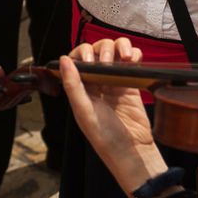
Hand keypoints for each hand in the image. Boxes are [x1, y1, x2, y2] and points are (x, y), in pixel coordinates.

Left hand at [56, 39, 168, 193]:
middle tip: (106, 63)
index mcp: (81, 88)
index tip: (89, 60)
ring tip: (123, 59)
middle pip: (97, 50)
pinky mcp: (132, 83)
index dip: (82, 53)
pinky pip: (132, 60)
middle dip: (102, 50)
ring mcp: (115, 81)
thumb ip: (73, 85)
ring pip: (114, 51)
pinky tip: (132, 60)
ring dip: (118, 47)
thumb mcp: (84, 112)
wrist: (132, 150)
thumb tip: (63, 61)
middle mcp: (96, 82)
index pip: (76, 59)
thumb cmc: (105, 138)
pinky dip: (133, 54)